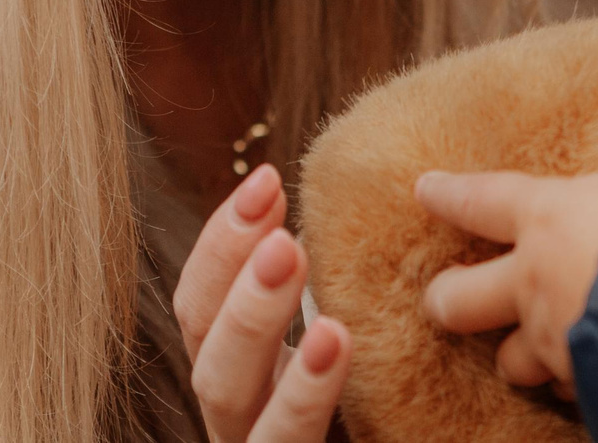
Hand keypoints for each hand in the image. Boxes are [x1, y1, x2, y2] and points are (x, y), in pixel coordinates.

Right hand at [174, 163, 350, 442]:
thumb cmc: (375, 414)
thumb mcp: (346, 347)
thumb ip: (341, 292)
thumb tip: (398, 189)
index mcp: (239, 375)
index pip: (200, 304)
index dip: (222, 243)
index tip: (266, 179)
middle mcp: (235, 417)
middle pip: (207, 348)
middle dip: (236, 285)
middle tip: (283, 233)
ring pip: (232, 401)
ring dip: (261, 337)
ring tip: (313, 293)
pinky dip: (303, 402)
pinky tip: (336, 351)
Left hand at [416, 105, 597, 395]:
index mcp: (547, 220)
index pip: (483, 200)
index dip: (451, 194)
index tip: (424, 189)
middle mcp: (534, 281)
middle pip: (459, 298)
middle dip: (448, 297)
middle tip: (447, 293)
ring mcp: (550, 336)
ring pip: (509, 359)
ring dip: (518, 355)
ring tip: (532, 347)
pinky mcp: (577, 379)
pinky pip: (562, 387)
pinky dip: (570, 381)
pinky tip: (584, 375)